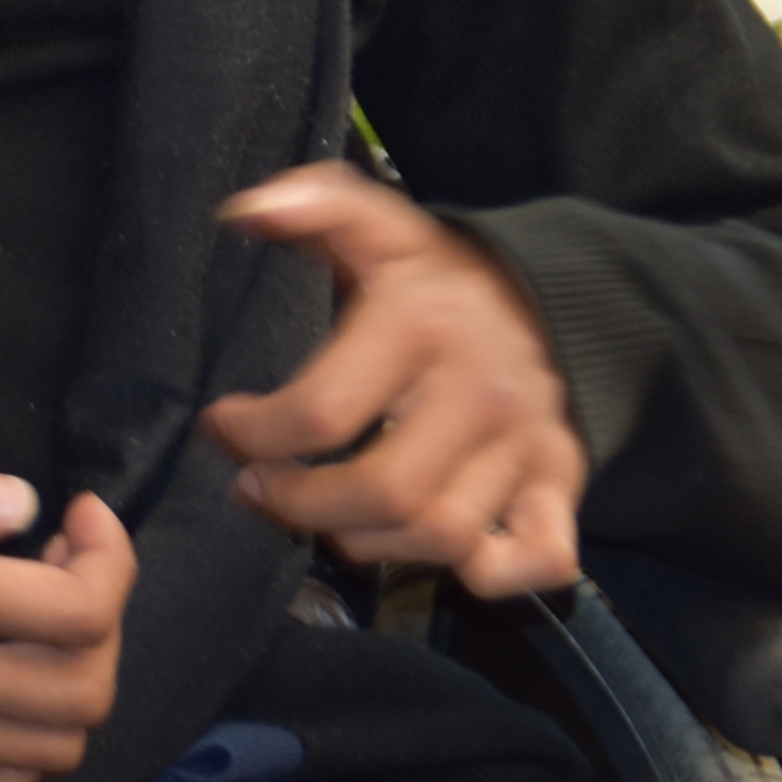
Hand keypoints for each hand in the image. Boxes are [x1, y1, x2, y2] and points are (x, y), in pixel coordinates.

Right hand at [0, 462, 135, 781]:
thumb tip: (19, 502)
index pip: (83, 606)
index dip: (109, 557)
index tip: (76, 516)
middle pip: (86, 685)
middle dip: (101, 623)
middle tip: (60, 569)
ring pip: (52, 747)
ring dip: (70, 686)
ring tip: (32, 631)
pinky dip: (17, 763)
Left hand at [200, 164, 587, 598]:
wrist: (558, 297)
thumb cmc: (438, 275)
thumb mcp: (378, 225)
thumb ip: (314, 206)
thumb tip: (246, 211)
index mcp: (424, 325)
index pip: (324, 412)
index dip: (255, 433)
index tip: (221, 425)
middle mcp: (482, 392)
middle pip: (383, 491)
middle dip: (300, 504)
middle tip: (256, 489)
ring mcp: (527, 444)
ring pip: (442, 536)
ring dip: (367, 543)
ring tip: (320, 517)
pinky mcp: (561, 482)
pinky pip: (545, 559)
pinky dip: (489, 575)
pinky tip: (429, 551)